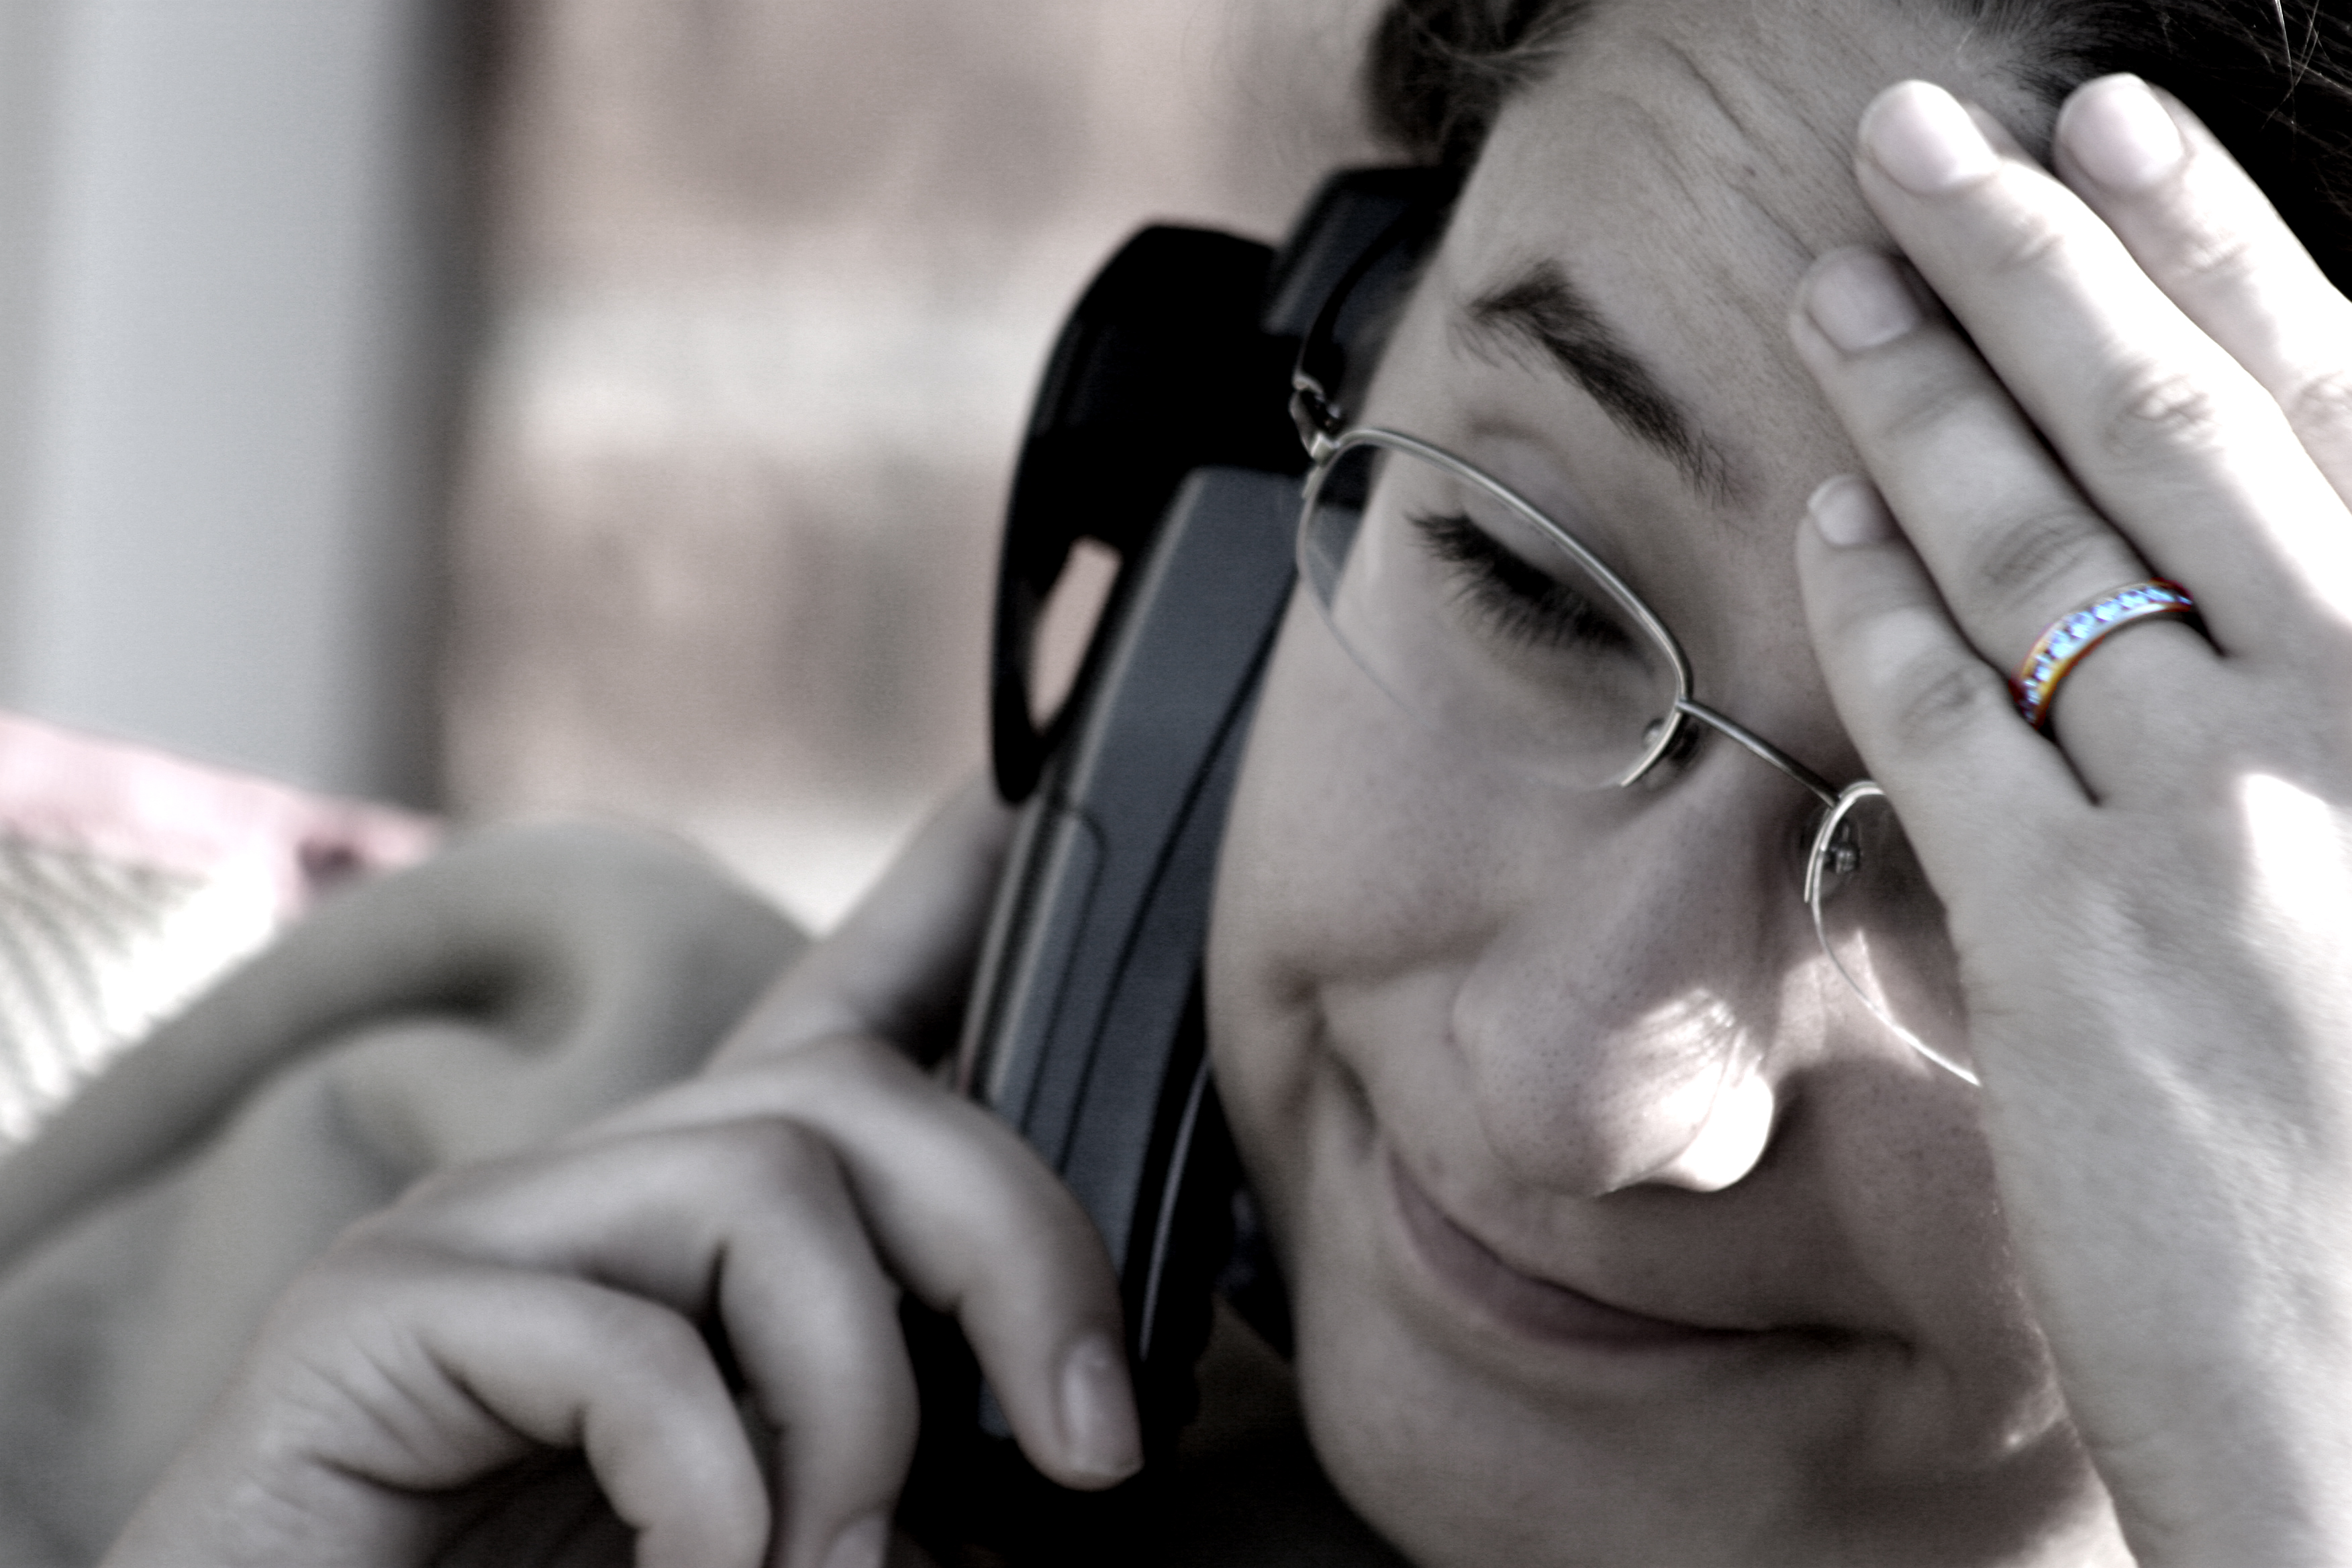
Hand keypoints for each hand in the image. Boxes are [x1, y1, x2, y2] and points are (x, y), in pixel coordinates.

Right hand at [103, 780, 1141, 1567]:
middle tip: (1093, 1449)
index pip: (830, 1023)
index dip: (937, 908)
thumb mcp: (799, 1519)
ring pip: (766, 1184)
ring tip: (847, 1567)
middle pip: (849, 1093)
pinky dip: (717, 1493)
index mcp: (684, 1241)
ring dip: (859, 1406)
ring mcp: (466, 1235)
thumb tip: (1066, 1421)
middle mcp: (578, 1193)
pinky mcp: (368, 1317)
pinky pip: (625, 1339)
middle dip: (1019, 1249)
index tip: (1022, 802)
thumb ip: (901, 1434)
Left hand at [1792, 76, 2351, 1566]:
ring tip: (1841, 283)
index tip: (2113, 137)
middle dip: (2031, 258)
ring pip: (2047, 546)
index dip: (2212, 248)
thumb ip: (2347, 719)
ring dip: (1923, 392)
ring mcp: (2231, 827)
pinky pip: (1949, 720)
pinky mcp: (2090, 949)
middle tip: (1915, 139)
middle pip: (2171, 430)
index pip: (2334, 408)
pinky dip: (1878, 604)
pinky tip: (1823, 523)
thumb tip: (2248, 591)